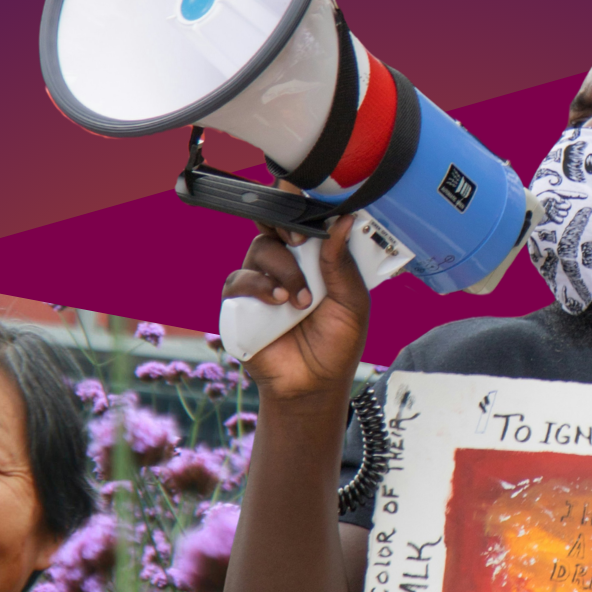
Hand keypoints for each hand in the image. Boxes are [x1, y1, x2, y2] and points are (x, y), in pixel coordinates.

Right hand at [221, 212, 370, 407]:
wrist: (313, 385)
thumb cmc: (336, 344)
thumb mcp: (352, 302)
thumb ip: (343, 263)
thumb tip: (344, 221)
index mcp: (313, 257)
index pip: (302, 219)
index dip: (303, 206)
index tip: (315, 208)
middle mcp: (284, 263)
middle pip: (273, 223)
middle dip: (285, 224)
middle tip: (300, 240)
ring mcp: (260, 281)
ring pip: (260, 249)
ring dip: (283, 269)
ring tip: (299, 301)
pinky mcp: (239, 303)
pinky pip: (239, 279)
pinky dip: (258, 285)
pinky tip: (278, 302)